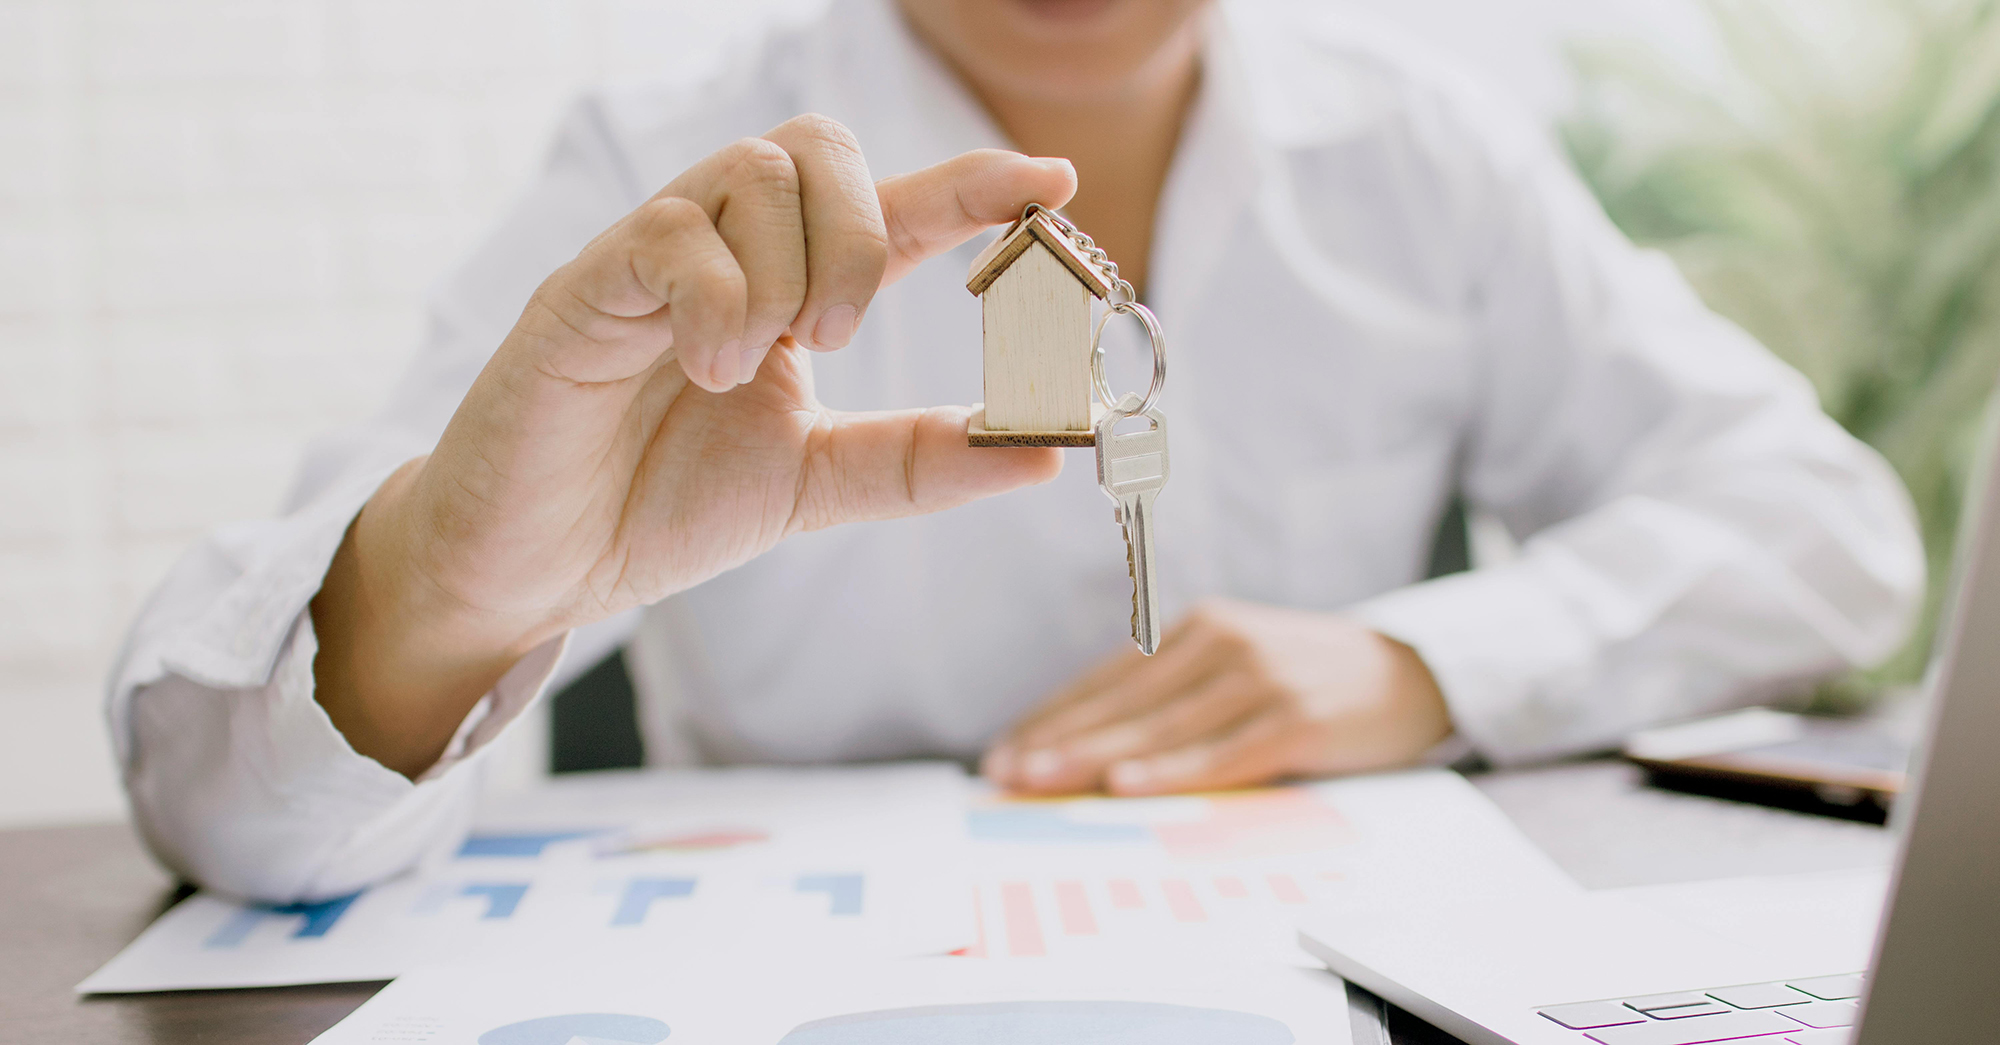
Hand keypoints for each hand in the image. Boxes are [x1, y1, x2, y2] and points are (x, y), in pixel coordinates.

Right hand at [311, 115, 1077, 775]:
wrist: (533, 567)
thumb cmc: (658, 508)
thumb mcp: (817, 486)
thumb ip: (920, 462)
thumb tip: (1044, 451)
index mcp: (784, 291)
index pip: (889, 210)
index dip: (971, 186)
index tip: (1053, 179)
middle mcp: (724, 253)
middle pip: (819, 148)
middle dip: (863, 236)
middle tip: (834, 341)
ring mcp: (654, 258)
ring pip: (756, 171)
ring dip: (788, 273)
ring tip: (750, 368)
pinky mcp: (586, 284)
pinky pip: (674, 234)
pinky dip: (717, 301)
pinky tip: (704, 371)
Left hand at [982, 599, 1450, 795]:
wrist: (1413, 673)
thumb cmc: (1310, 681)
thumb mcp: (1239, 669)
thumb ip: (1177, 699)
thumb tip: (1094, 754)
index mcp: (1198, 629)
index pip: (1108, 680)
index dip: (1051, 718)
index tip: (1000, 753)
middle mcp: (1222, 643)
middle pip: (1123, 702)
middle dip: (1056, 741)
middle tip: (1002, 774)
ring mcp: (1260, 678)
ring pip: (1160, 727)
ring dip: (1094, 758)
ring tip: (1041, 781)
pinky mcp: (1296, 717)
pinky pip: (1222, 752)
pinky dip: (1171, 771)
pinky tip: (1128, 786)